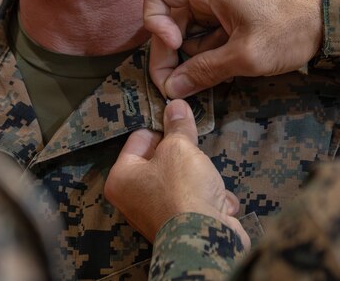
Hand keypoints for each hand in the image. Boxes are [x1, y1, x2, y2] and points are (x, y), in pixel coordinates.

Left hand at [105, 99, 249, 246]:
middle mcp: (133, 199)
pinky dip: (209, 199)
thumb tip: (175, 104)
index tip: (179, 122)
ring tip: (208, 179)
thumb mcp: (180, 147)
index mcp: (121, 178)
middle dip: (184, 155)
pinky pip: (195, 201)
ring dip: (201, 177)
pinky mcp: (180, 225)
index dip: (161, 128)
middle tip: (196, 150)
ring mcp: (156, 214)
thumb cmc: (182, 188)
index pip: (138, 138)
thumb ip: (178, 125)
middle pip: (161, 160)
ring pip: (182, 180)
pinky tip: (218, 201)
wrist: (204, 236)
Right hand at [144, 0, 323, 97]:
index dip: (154, 21)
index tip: (175, 45)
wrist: (331, 20)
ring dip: (188, 57)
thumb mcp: (246, 56)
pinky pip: (207, 37)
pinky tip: (217, 75)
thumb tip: (172, 89)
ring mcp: (221, 6)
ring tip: (201, 82)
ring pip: (187, 31)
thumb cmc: (291, 28)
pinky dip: (206, 56)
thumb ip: (205, 71)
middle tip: (175, 86)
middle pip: (168, 17)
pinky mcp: (234, 20)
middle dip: (167, 52)